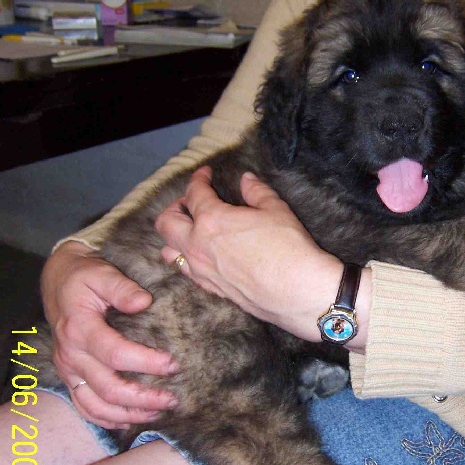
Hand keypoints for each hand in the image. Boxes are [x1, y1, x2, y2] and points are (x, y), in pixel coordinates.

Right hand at [41, 241, 177, 428]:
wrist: (58, 280)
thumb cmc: (85, 276)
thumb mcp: (102, 273)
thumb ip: (122, 288)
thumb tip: (143, 302)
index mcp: (80, 329)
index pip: (116, 353)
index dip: (146, 362)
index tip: (174, 365)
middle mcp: (71, 355)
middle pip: (108, 388)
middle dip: (142, 399)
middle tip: (172, 399)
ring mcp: (68, 370)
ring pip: (96, 406)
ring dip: (128, 414)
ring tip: (158, 414)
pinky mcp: (70, 377)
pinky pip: (85, 407)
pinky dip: (107, 420)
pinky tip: (130, 421)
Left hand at [155, 167, 349, 342]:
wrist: (298, 291)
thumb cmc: (288, 247)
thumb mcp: (276, 210)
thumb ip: (257, 192)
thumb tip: (247, 179)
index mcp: (211, 220)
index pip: (194, 193)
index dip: (198, 179)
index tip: (205, 173)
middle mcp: (198, 246)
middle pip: (167, 224)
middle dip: (174, 208)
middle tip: (189, 202)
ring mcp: (202, 271)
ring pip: (169, 252)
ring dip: (174, 238)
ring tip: (189, 231)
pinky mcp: (212, 290)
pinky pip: (187, 273)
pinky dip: (187, 260)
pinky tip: (202, 256)